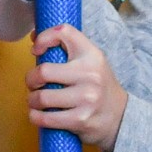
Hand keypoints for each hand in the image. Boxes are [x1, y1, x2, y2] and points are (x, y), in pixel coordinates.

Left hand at [26, 25, 127, 151]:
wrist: (120, 115)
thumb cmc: (97, 84)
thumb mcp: (89, 60)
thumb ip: (65, 46)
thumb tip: (33, 36)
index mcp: (92, 54)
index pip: (64, 32)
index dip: (43, 37)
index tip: (36, 50)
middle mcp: (90, 74)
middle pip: (43, 71)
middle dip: (31, 79)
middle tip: (33, 84)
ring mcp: (86, 98)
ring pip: (42, 97)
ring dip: (32, 100)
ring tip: (35, 100)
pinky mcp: (81, 119)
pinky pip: (47, 118)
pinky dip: (35, 117)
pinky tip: (37, 114)